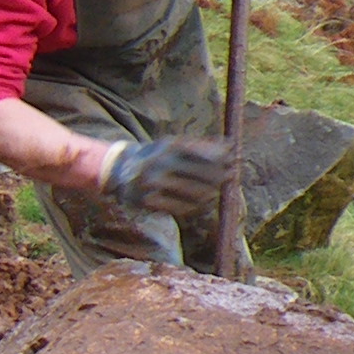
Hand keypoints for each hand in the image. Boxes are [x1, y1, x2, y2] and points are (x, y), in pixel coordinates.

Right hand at [103, 134, 232, 221]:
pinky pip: (183, 209)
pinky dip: (198, 207)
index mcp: (166, 147)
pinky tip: (204, 202)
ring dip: (212, 193)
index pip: (203, 154)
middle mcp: (161, 163)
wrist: (118, 170)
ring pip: (196, 193)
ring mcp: (155, 183)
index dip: (222, 157)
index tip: (235, 158)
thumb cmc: (155, 155)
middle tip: (232, 175)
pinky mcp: (150, 201)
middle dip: (221, 175)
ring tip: (217, 190)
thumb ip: (199, 146)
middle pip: (202, 174)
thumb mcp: (171, 144)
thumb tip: (230, 146)